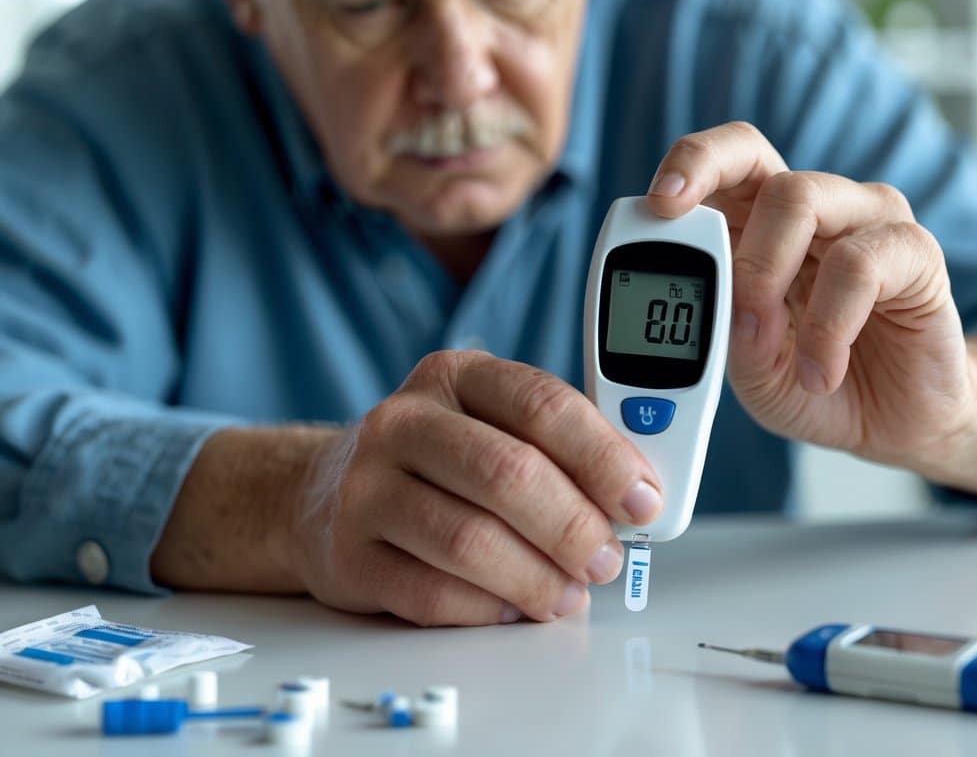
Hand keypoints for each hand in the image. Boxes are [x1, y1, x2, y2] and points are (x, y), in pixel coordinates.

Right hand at [288, 351, 661, 625]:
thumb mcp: (491, 425)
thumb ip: (558, 450)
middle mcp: (404, 421)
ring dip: (536, 578)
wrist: (324, 491)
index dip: (603, 456)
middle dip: (574, 527)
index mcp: (456, 376)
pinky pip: (430, 594)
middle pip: (508, 473)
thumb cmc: (434, 461)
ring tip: (568, 595)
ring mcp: (366, 486)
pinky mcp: (348, 554)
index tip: (642, 500)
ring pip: (469, 540)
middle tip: (607, 560)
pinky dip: (486, 610)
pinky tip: (513, 609)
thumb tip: (635, 500)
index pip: (541, 405)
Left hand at [646, 122, 975, 469]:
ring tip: (777, 353)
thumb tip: (728, 300)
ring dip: (767, 276)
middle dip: (718, 223)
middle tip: (725, 297)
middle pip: (755, 157)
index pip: (725, 158)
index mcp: (760, 220)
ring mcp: (868, 220)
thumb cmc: (813, 380)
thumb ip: (727, 330)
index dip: (691, 164)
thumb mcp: (748, 368)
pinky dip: (829, 326)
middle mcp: (815, 205)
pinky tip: (822, 372)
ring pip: (802, 199)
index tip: (659, 205)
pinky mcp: (916, 253)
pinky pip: (861, 263)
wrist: (891, 424)